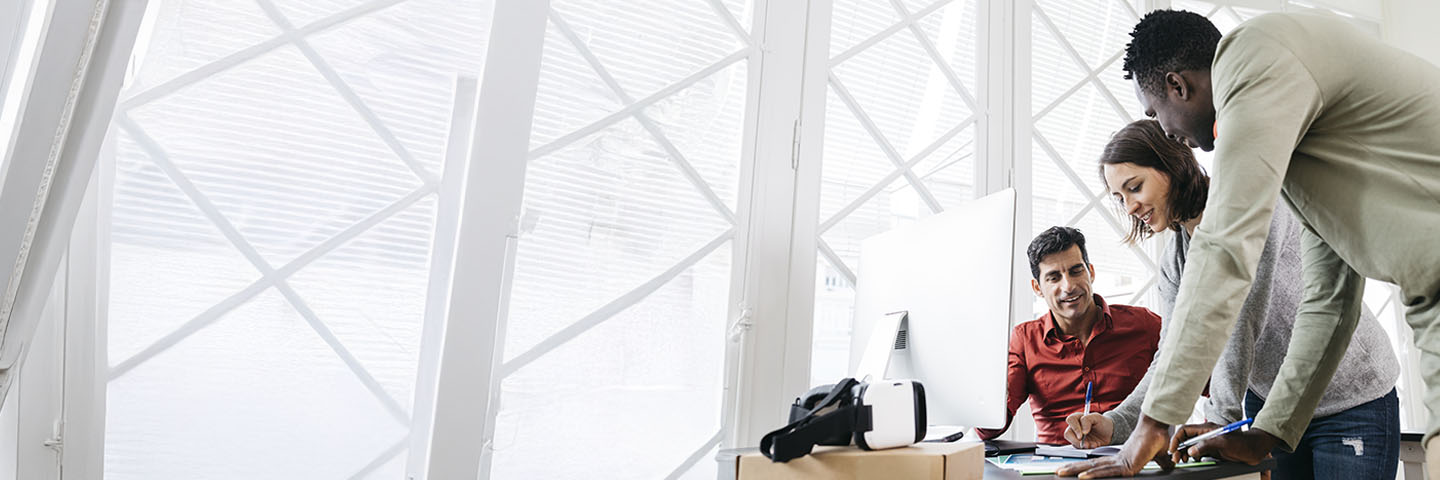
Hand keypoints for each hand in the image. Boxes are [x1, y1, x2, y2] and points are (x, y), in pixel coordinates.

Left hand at [1056, 415, 1174, 477]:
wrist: (1159, 430)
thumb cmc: (1157, 441)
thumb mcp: (1158, 458)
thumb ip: (1160, 463)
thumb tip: (1170, 466)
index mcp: (1120, 461)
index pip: (1099, 467)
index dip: (1086, 470)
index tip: (1074, 473)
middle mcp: (1115, 461)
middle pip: (1089, 467)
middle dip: (1072, 469)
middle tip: (1057, 471)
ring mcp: (1118, 462)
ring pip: (1092, 469)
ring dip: (1075, 471)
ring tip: (1060, 472)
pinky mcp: (1124, 465)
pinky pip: (1105, 471)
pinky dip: (1093, 474)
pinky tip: (1081, 477)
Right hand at [1064, 413, 1113, 448]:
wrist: (1110, 432)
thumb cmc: (1102, 422)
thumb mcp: (1097, 417)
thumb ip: (1087, 420)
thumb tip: (1083, 431)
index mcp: (1077, 418)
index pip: (1070, 420)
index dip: (1075, 428)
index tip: (1081, 436)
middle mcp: (1075, 427)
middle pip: (1068, 434)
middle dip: (1077, 441)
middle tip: (1086, 445)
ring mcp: (1077, 437)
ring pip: (1074, 443)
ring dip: (1084, 446)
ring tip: (1094, 444)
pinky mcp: (1081, 444)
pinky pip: (1080, 448)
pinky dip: (1088, 449)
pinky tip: (1095, 445)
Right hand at [1170, 422, 1277, 464]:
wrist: (1255, 449)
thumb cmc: (1242, 443)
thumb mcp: (1223, 443)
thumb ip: (1206, 445)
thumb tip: (1191, 450)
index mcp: (1207, 429)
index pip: (1185, 430)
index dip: (1177, 439)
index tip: (1174, 449)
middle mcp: (1206, 434)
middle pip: (1185, 438)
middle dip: (1178, 448)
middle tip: (1177, 459)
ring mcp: (1209, 442)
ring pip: (1190, 446)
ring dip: (1184, 453)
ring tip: (1183, 460)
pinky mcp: (1212, 449)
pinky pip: (1197, 451)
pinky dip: (1192, 456)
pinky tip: (1192, 460)